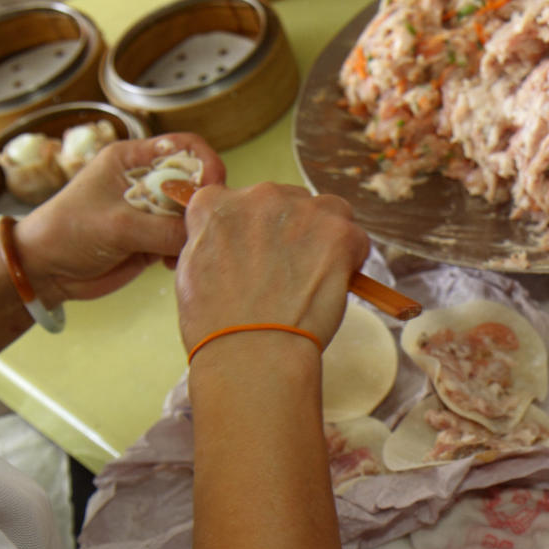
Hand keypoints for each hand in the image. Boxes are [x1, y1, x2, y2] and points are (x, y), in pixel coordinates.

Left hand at [15, 133, 225, 305]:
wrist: (44, 271)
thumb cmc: (67, 233)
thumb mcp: (117, 226)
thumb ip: (164, 228)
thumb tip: (204, 232)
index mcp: (132, 160)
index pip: (184, 147)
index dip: (205, 163)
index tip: (214, 187)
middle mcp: (145, 181)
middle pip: (195, 182)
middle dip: (202, 203)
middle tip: (201, 225)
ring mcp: (151, 211)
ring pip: (192, 214)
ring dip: (193, 232)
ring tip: (181, 250)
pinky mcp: (154, 239)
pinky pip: (183, 240)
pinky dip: (184, 251)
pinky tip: (170, 263)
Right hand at [174, 183, 371, 352]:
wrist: (251, 351)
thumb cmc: (216, 324)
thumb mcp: (192, 268)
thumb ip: (213, 239)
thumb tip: (235, 237)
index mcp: (215, 205)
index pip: (241, 199)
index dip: (256, 228)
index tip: (260, 252)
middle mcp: (258, 197)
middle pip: (288, 201)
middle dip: (292, 231)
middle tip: (289, 272)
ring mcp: (301, 211)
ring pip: (328, 211)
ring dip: (326, 237)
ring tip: (314, 277)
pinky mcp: (338, 232)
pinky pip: (355, 237)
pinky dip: (351, 259)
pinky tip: (335, 285)